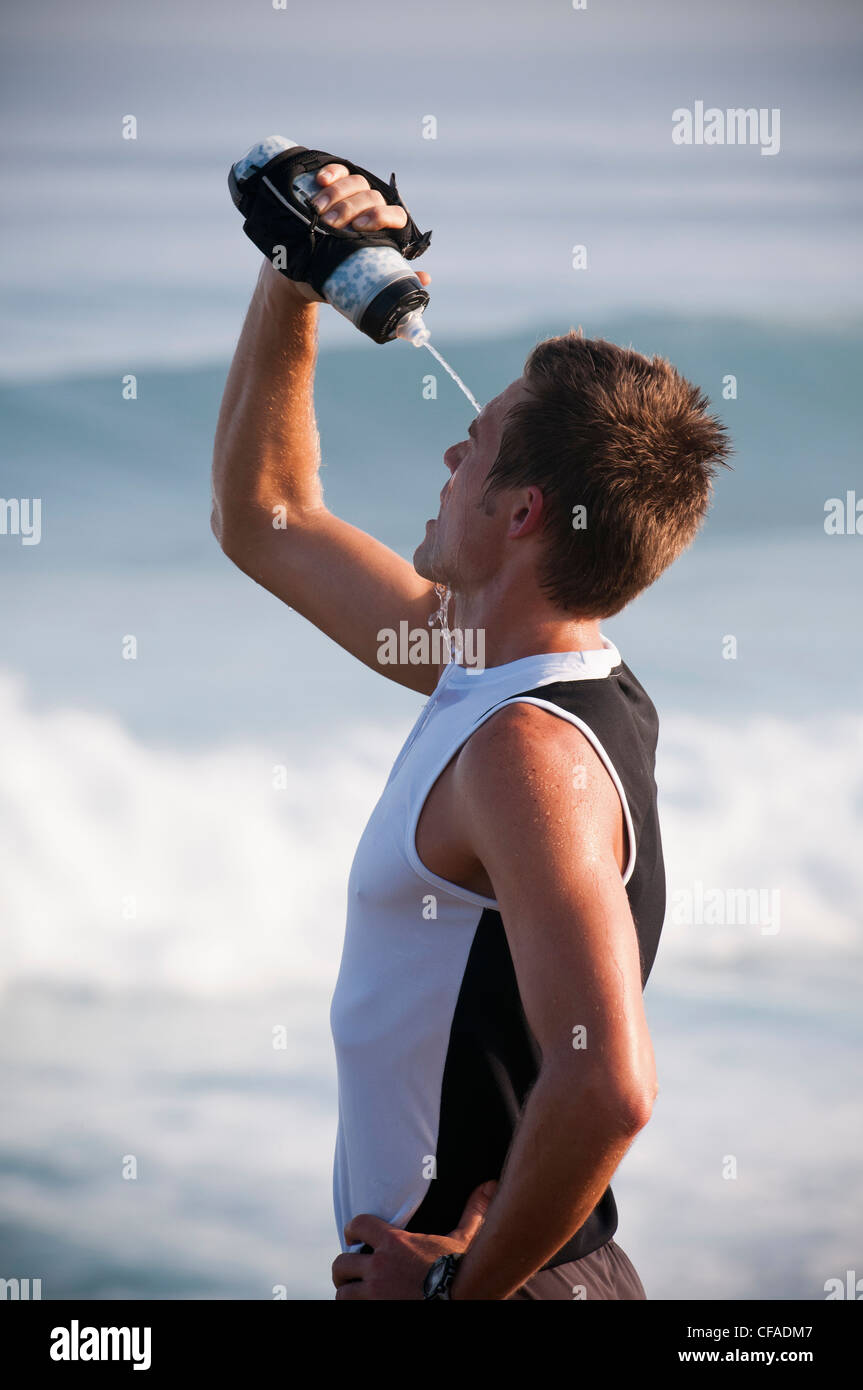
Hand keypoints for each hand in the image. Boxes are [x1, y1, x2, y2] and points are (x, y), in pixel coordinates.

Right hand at [263, 162, 431, 305]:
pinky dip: (332, 172)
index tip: (360, 228)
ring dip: (336, 194)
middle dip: (350, 209)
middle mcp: (372, 209)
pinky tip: (320, 181)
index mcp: (384, 230)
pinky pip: (339, 170)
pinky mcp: (334, 185)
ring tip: (318, 211)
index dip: (381, 216)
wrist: (305, 273)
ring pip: (355, 182)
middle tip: (330, 224)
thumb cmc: (337, 278)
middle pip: (371, 197)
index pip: (396, 215)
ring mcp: (353, 195)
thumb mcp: (360, 282)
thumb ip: (390, 279)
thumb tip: (425, 280)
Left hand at [332, 1181, 496, 1299]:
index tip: (354, 1239)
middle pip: (341, 1263)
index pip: (358, 1225)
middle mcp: (379, 1266)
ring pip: (343, 1293)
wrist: (461, 1298)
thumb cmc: (461, 1270)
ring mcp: (375, 1293)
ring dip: (347, 1293)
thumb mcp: (464, 1239)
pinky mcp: (375, 1311)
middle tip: (351, 1275)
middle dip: (344, 1270)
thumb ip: (471, 1212)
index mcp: (394, 1243)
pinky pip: (350, 1310)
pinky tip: (365, 1306)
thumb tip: (490, 1185)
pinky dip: (355, 1308)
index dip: (352, 1231)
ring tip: (354, 1295)